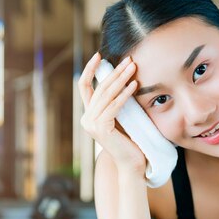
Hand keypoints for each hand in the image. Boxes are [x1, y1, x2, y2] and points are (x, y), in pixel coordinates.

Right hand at [78, 52, 146, 175]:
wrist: (131, 163)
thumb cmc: (130, 140)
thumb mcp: (120, 116)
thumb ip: (114, 101)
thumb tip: (120, 76)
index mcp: (88, 114)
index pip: (84, 86)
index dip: (89, 70)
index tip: (99, 55)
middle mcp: (86, 118)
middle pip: (99, 88)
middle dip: (114, 72)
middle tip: (129, 60)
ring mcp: (91, 124)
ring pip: (106, 95)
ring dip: (121, 79)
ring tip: (133, 67)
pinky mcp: (101, 128)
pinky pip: (114, 106)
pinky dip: (125, 94)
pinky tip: (134, 85)